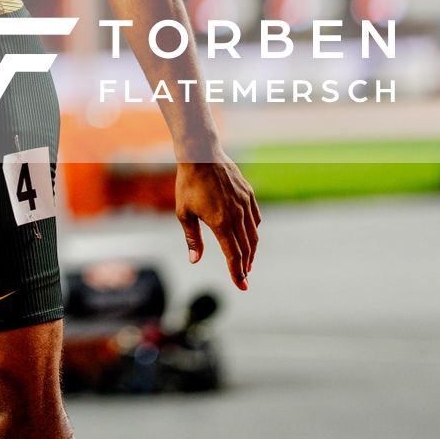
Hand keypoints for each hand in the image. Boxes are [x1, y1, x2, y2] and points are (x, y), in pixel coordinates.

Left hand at [175, 154, 260, 290]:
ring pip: (253, 234)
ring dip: (251, 251)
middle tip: (244, 279)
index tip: (242, 286)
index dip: (237, 272)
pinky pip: (255, 218)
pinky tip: (249, 236)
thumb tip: (195, 260)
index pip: (233, 255)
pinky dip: (254, 231)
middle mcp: (237, 215)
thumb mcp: (184, 213)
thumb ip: (192, 238)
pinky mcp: (248, 194)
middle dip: (245, 266)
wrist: (201, 155)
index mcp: (220, 222)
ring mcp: (245, 204)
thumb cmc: (188, 184)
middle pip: (246, 248)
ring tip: (247, 262)